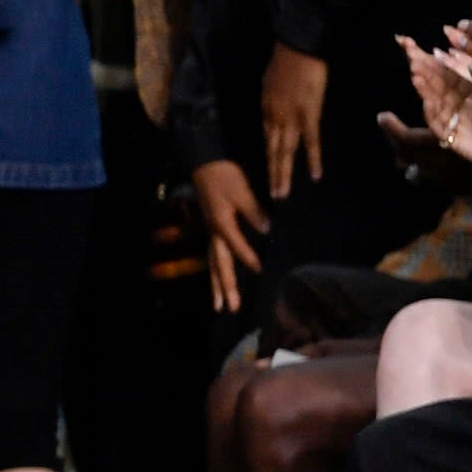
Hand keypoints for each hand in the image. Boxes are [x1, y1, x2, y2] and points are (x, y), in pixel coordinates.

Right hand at [189, 157, 267, 312]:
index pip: (237, 246)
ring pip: (213, 263)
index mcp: (222, 223)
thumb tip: (265, 231)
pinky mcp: (213, 228)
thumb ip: (253, 212)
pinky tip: (220, 280)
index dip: (249, 258)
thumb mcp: (242, 191)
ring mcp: (212, 231)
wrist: (205, 163)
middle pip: (219, 264)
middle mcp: (214, 231)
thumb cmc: (224, 175)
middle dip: (225, 286)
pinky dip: (216, 271)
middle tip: (230, 308)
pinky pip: (214, 255)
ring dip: (217, 285)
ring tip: (220, 305)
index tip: (260, 271)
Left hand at [259, 43, 328, 201]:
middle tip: (273, 195)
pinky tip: (314, 175)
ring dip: (284, 174)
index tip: (264, 173)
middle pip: (272, 151)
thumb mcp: (268, 83)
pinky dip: (313, 159)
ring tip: (283, 193)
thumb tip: (272, 109)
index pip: (264, 138)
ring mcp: (291, 119)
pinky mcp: (309, 116)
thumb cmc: (284, 61)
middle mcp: (274, 119)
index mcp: (265, 110)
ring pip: (285, 152)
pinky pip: (311, 142)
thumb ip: (271, 100)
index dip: (265, 156)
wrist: (297, 49)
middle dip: (272, 174)